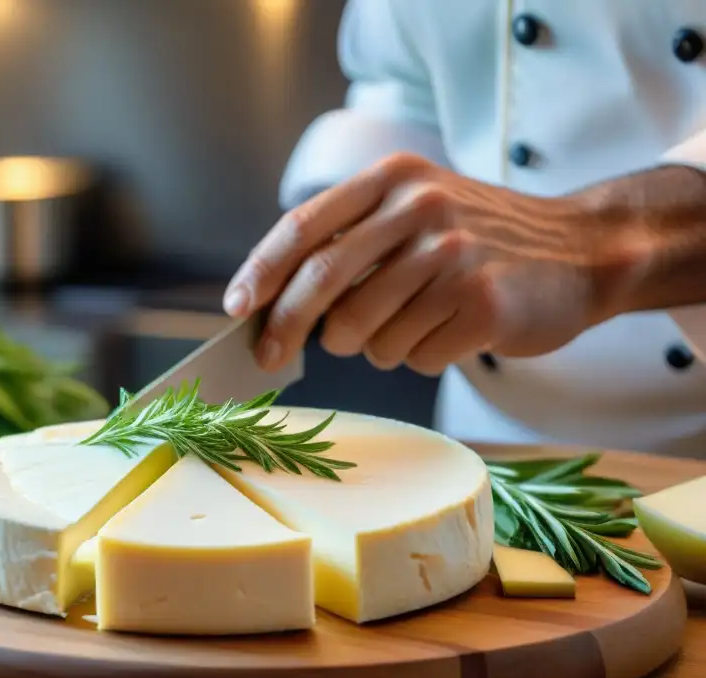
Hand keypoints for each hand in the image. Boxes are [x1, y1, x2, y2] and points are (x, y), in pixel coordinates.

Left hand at [223, 153, 637, 374]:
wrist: (582, 250)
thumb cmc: (480, 240)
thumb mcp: (417, 209)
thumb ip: (353, 241)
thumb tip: (273, 303)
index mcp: (393, 179)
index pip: (305, 226)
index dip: (261, 271)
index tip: (236, 308)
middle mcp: (420, 209)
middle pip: (321, 283)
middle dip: (285, 328)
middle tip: (272, 357)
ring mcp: (453, 256)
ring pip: (365, 333)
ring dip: (372, 347)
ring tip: (411, 325)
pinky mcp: (481, 305)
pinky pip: (412, 357)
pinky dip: (419, 357)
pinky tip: (451, 333)